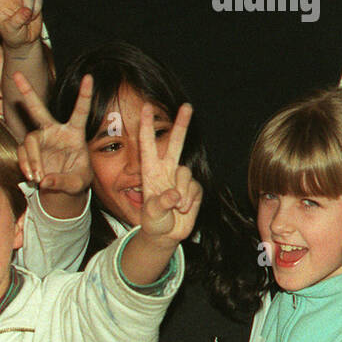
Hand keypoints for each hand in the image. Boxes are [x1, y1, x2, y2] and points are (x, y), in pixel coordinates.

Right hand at [15, 72, 91, 197]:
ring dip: (32, 159)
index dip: (84, 95)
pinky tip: (32, 177)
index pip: (80, 111)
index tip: (90, 77)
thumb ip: (63, 182)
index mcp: (74, 133)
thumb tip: (45, 181)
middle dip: (27, 92)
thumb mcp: (78, 183)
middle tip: (16, 74)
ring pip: (30, 140)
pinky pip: (22, 153)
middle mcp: (55, 131)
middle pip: (38, 109)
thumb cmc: (77, 180)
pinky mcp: (29, 150)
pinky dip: (26, 165)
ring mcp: (40, 140)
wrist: (63, 189)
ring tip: (38, 177)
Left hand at [138, 102, 200, 244]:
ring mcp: (180, 179)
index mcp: (150, 171)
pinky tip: (184, 210)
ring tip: (177, 208)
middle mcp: (166, 170)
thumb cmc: (153, 221)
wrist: (166, 235)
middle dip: (182, 124)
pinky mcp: (193, 188)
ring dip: (182, 193)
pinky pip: (195, 189)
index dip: (147, 125)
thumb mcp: (152, 214)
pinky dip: (191, 201)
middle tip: (187, 106)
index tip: (146, 107)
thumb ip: (162, 203)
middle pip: (176, 143)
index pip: (148, 144)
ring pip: (186, 173)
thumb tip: (176, 195)